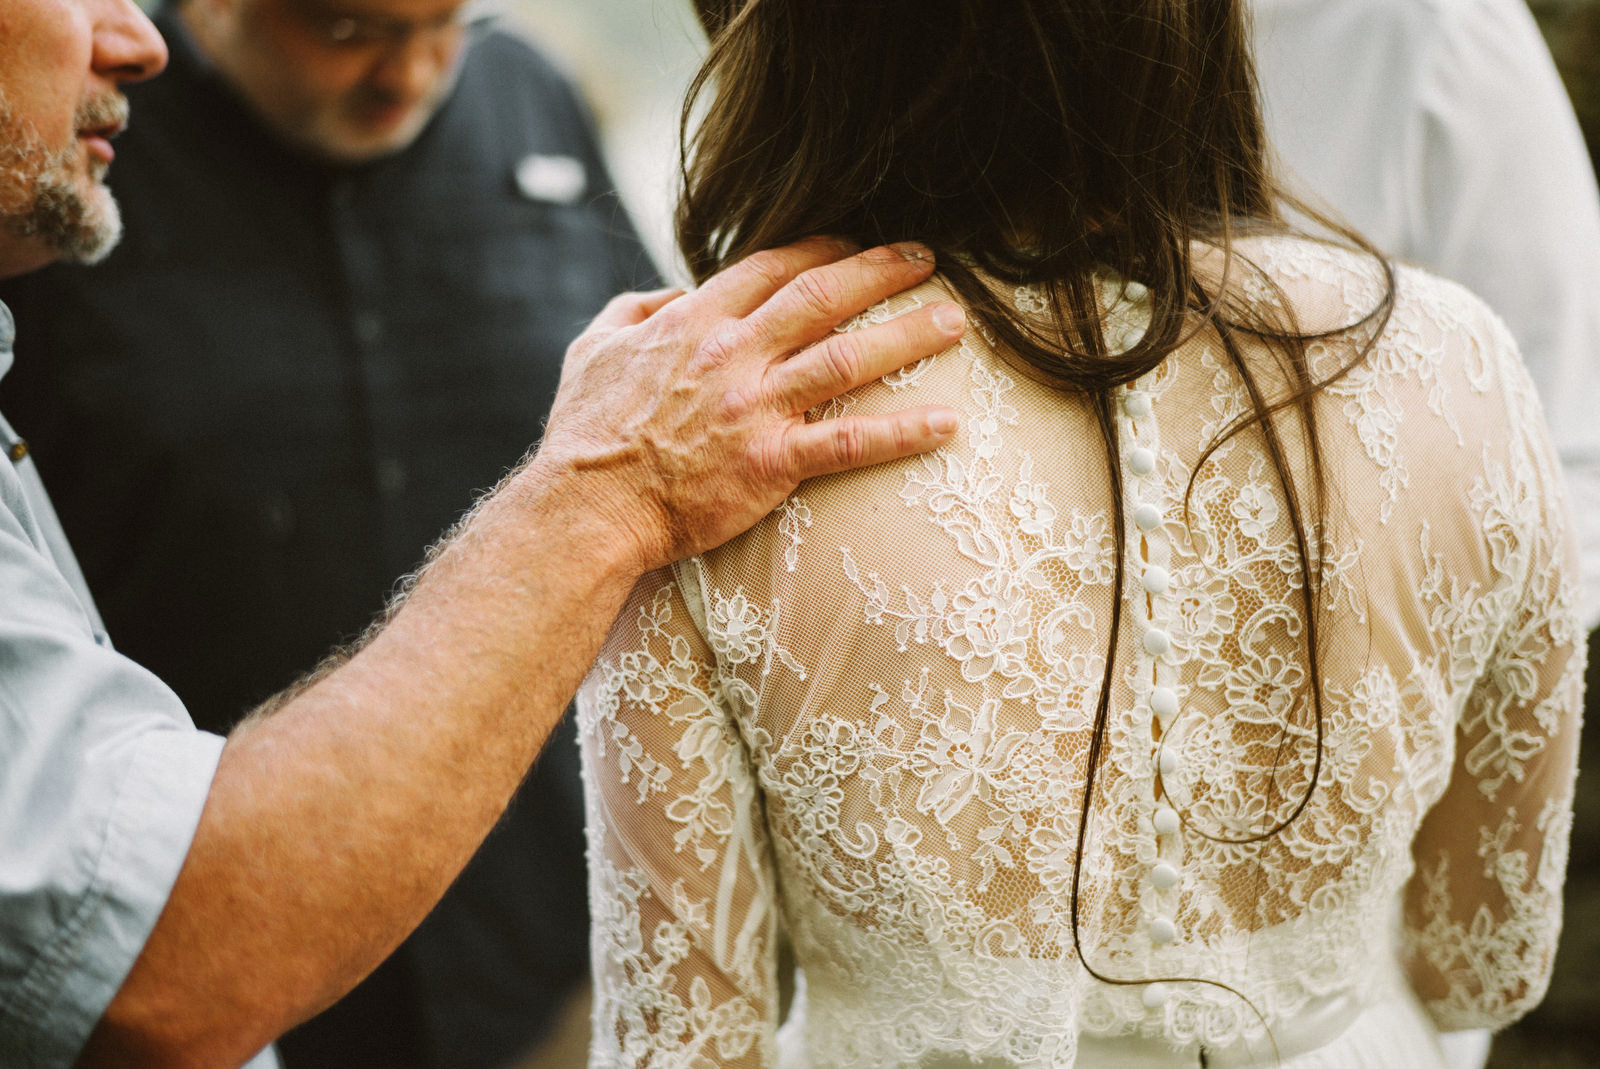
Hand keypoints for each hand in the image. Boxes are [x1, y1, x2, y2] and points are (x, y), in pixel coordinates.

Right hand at [534, 238, 964, 569]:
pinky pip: (849, 441)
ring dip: (909, 334)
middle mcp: (734, 353)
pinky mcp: (771, 462)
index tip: (854, 240)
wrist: (585, 505)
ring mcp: (755, 407)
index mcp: (695, 321)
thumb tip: (671, 295)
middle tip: (927, 257)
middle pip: (822, 294)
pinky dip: (902, 432)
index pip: (771, 267)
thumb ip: (636, 310)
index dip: (820, 247)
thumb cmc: (585, 432)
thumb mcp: (592, 348)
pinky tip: (947, 423)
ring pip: (849, 358)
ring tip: (955, 320)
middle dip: (880, 269)